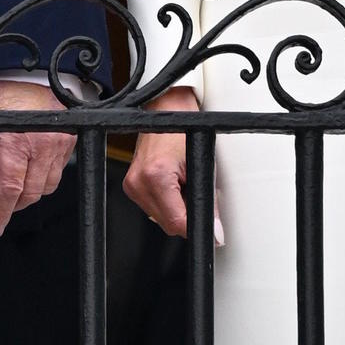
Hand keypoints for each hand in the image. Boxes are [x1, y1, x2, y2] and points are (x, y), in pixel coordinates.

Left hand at [0, 79, 70, 230]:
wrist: (31, 66)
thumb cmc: (1, 89)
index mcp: (15, 141)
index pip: (9, 190)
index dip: (0, 212)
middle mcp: (42, 144)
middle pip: (30, 193)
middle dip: (14, 203)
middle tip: (2, 203)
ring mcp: (60, 143)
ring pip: (47, 186)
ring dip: (31, 191)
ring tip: (16, 184)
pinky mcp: (70, 140)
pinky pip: (59, 171)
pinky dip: (45, 175)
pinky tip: (33, 167)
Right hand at [122, 101, 203, 238]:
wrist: (168, 112)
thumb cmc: (185, 132)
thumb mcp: (202, 167)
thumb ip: (208, 203)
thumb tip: (214, 231)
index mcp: (155, 176)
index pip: (177, 223)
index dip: (197, 229)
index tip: (211, 231)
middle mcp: (138, 182)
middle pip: (168, 225)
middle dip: (186, 217)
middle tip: (195, 195)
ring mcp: (132, 185)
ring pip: (160, 220)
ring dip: (176, 210)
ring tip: (183, 185)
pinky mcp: (131, 185)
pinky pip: (153, 209)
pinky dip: (167, 203)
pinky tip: (172, 186)